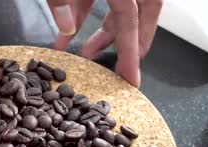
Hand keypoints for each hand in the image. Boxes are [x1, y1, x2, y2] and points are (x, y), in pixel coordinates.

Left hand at [47, 0, 162, 86]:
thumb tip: (67, 28)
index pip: (130, 19)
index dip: (130, 50)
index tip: (131, 78)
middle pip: (141, 14)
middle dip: (133, 43)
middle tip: (125, 71)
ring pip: (122, 6)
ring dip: (107, 32)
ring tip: (88, 56)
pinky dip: (84, 15)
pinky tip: (66, 37)